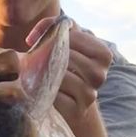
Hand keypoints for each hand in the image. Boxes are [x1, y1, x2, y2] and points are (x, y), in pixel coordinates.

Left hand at [26, 16, 112, 130]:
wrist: (71, 99)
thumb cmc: (66, 63)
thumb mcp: (67, 41)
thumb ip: (54, 26)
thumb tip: (34, 37)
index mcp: (103, 54)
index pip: (73, 37)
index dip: (51, 35)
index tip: (36, 39)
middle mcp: (100, 74)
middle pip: (66, 57)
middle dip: (45, 55)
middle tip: (32, 56)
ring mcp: (90, 94)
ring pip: (60, 76)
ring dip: (44, 73)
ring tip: (35, 71)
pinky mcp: (77, 110)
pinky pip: (55, 96)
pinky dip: (45, 90)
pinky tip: (41, 87)